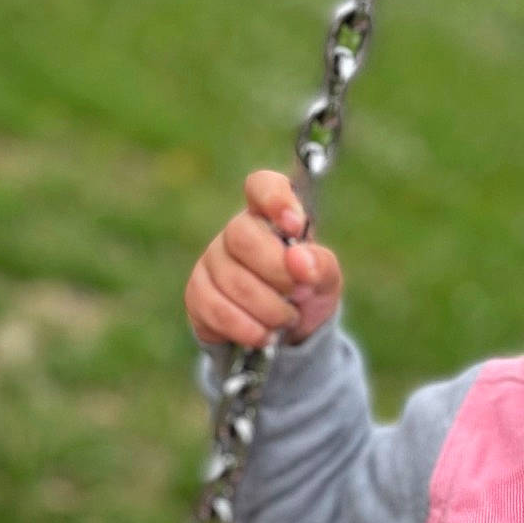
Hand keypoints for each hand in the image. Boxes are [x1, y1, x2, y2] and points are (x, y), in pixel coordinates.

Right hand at [185, 170, 342, 349]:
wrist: (288, 336)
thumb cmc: (307, 293)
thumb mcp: (326, 279)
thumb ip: (320, 264)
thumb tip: (300, 259)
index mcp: (270, 216)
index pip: (262, 185)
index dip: (275, 199)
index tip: (295, 224)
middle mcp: (236, 232)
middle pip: (242, 235)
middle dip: (276, 271)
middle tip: (298, 292)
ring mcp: (212, 261)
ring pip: (231, 280)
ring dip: (268, 308)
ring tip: (287, 319)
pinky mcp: (198, 294)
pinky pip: (216, 309)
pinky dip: (247, 328)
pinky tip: (264, 335)